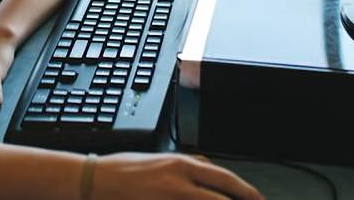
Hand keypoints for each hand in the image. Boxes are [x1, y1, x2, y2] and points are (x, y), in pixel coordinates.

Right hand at [91, 152, 263, 199]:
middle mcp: (180, 181)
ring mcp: (170, 198)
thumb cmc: (123, 170)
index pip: (226, 179)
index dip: (247, 192)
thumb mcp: (160, 158)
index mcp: (182, 164)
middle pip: (223, 196)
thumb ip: (187, 164)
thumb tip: (208, 168)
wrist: (96, 180)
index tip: (257, 199)